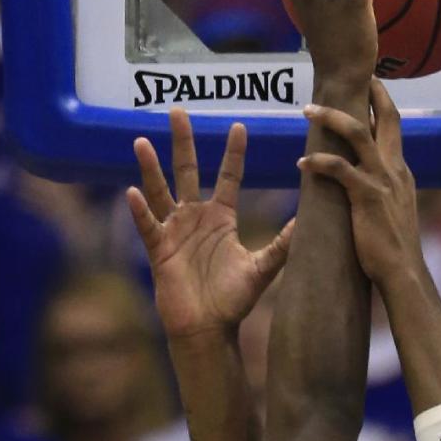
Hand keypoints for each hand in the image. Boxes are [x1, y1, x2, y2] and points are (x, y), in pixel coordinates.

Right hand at [127, 110, 293, 339]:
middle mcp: (195, 218)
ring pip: (160, 192)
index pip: (228, 177)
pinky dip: (140, 211)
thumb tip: (309, 221)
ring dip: (151, 168)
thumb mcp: (262, 268)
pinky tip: (132, 193)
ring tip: (143, 141)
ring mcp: (174, 231)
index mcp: (221, 218)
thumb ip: (284, 244)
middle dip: (183, 142)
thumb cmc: (233, 301)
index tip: (238, 125)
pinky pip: (148, 226)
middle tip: (177, 110)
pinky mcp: (160, 250)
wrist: (208, 329)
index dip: (233, 153)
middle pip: (187, 171)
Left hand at [297, 80, 420, 287]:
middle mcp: (396, 171)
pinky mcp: (368, 197)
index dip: (382, 105)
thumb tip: (370, 184)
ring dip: (332, 118)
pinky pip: (340, 170)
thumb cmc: (394, 252)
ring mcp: (383, 182)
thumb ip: (385, 192)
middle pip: (387, 118)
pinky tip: (301, 164)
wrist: (404, 274)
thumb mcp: (394, 213)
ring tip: (307, 110)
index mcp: (401, 173)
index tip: (370, 87)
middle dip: (369, 93)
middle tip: (350, 76)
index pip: (394, 129)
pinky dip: (320, 162)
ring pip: (359, 134)